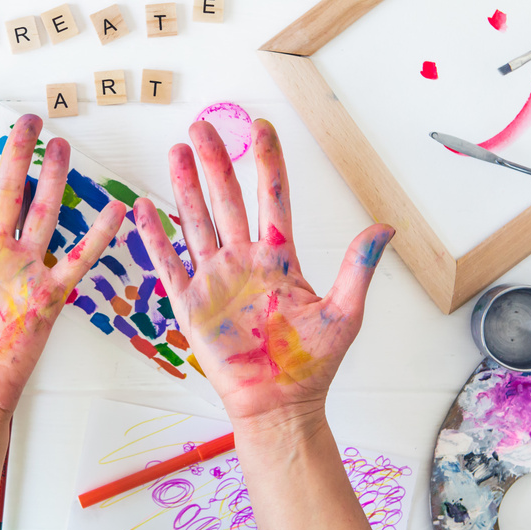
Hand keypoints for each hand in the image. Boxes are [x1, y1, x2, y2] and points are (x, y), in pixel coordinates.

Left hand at [0, 115, 124, 418]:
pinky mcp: (48, 296)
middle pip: (9, 191)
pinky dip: (97, 236)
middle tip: (28, 120)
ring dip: (54, 180)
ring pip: (44, 213)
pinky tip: (114, 210)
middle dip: (18, 154)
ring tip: (61, 145)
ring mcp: (24, 271)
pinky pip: (78, 260)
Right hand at [133, 119, 392, 427]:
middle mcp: (243, 260)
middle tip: (203, 125)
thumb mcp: (344, 313)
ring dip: (185, 186)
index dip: (267, 162)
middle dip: (215, 161)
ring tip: (176, 151)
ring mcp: (214, 279)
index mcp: (279, 257)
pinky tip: (144, 208)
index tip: (262, 127)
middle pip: (226, 199)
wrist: (280, 405)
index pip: (271, 198)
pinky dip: (155, 237)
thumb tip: (386, 227)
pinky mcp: (191, 304)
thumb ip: (358, 267)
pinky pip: (169, 264)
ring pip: (196, 222)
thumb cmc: (312, 364)